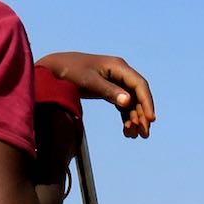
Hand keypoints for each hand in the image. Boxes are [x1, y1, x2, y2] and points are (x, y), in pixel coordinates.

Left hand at [37, 51, 154, 138]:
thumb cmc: (70, 71)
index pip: (139, 85)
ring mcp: (115, 82)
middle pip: (138, 96)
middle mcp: (120, 73)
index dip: (147, 102)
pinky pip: (122, 106)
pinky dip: (125, 118)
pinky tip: (126, 131)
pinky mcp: (109, 90)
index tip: (150, 120)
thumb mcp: (89, 81)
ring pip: (131, 103)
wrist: (54, 68)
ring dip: (134, 119)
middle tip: (144, 134)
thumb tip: (128, 101)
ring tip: (133, 136)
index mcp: (118, 67)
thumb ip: (109, 91)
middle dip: (142, 115)